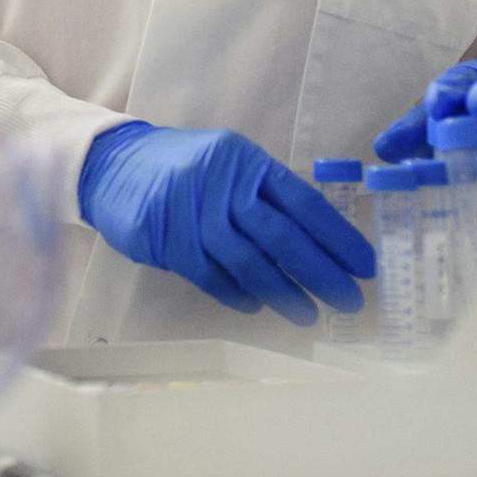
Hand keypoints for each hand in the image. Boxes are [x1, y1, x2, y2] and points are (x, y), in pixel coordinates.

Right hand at [79, 122, 374, 325]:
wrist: (111, 163)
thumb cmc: (182, 167)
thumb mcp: (226, 163)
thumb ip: (264, 194)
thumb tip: (317, 242)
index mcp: (244, 161)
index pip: (303, 203)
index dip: (338, 238)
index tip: (365, 267)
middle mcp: (220, 183)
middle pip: (281, 236)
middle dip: (321, 273)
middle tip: (349, 301)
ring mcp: (190, 213)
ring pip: (248, 262)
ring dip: (283, 293)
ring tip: (309, 315)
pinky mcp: (164, 240)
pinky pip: (211, 276)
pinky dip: (237, 294)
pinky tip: (257, 306)